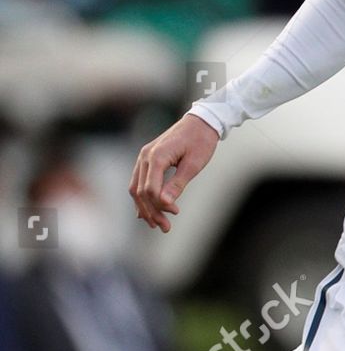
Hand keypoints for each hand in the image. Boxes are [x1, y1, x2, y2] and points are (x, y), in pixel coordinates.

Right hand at [130, 113, 218, 231]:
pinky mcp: (147, 159)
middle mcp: (145, 156)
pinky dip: (143, 198)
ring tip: (158, 224)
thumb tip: (165, 204)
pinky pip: (139, 181)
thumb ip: (178, 184)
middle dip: (151, 212)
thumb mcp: (193, 164)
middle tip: (165, 228)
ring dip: (146, 208)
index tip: (175, 212)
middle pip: (140, 191)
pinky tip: (148, 212)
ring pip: (137, 188)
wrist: (201, 122)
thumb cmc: (200, 141)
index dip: (160, 205)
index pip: (150, 189)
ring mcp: (143, 157)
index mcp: (157, 156)